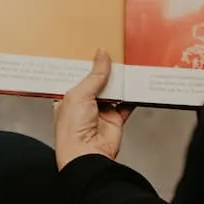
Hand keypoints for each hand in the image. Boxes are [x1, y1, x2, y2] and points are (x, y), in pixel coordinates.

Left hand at [55, 50, 131, 168]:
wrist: (87, 155)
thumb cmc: (72, 130)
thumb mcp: (79, 94)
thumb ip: (94, 75)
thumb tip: (102, 55)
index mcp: (67, 97)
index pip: (77, 76)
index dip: (85, 64)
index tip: (94, 49)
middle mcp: (83, 104)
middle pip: (97, 82)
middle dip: (106, 70)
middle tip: (115, 53)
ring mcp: (100, 111)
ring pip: (113, 91)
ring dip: (120, 81)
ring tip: (127, 64)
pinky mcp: (115, 119)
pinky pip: (127, 104)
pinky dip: (132, 95)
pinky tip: (136, 84)